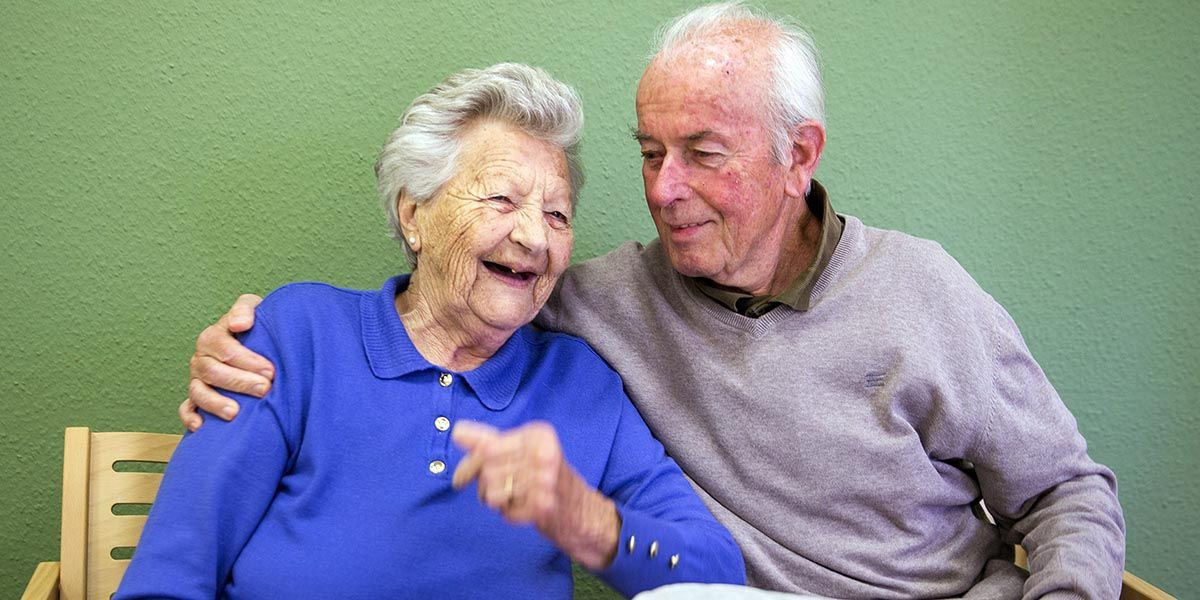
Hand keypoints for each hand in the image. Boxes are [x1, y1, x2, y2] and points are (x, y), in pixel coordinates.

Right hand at [180, 294, 271, 430]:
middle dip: (240, 381)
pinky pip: (186, 409)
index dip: (248, 360)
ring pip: (198, 392)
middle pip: (213, 372)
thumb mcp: (252, 308)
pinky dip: (190, 417)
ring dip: (215, 402)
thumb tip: (241, 323)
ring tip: (235, 412)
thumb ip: (245, 309)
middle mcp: (201, 358)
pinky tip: (202, 426)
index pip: (225, 348)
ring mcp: (197, 379)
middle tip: (264, 389)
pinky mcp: (195, 397)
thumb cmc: (255, 326)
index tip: (270, 370)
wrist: (253, 340)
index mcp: (213, 336)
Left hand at [451, 420, 619, 568]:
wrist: (582, 511)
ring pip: (493, 493)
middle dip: (484, 486)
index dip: (468, 466)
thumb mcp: (523, 451)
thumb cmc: (546, 477)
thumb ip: (489, 440)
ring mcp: (546, 480)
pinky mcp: (544, 506)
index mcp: (539, 434)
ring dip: (496, 501)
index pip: (487, 449)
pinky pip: (505, 511)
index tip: (459, 480)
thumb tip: (457, 431)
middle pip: (488, 472)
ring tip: (515, 498)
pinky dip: (509, 514)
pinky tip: (525, 509)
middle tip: (500, 491)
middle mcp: (545, 454)